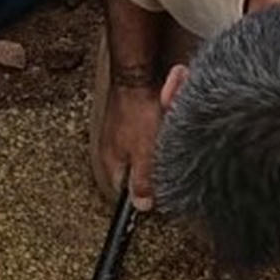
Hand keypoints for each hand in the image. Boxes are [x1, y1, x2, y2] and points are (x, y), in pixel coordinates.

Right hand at [97, 83, 160, 209]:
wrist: (136, 74)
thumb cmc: (138, 110)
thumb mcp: (145, 152)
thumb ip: (143, 180)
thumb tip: (142, 205)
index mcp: (112, 163)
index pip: (125, 192)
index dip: (146, 193)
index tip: (162, 187)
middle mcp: (113, 150)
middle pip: (140, 170)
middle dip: (158, 161)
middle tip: (166, 147)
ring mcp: (122, 134)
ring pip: (148, 150)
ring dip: (161, 141)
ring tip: (167, 125)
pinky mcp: (133, 120)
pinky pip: (151, 132)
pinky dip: (161, 126)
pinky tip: (167, 116)